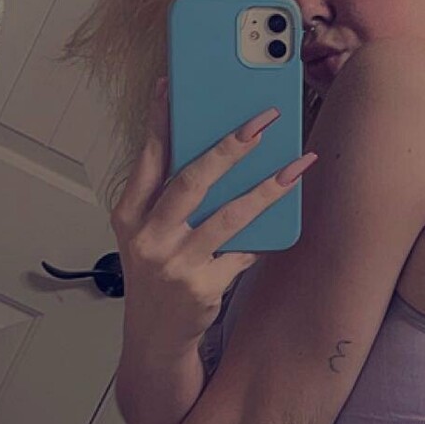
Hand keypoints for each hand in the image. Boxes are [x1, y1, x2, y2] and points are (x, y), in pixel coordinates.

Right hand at [110, 77, 316, 349]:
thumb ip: (167, 197)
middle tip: (262, 121)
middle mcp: (147, 238)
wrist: (155, 338)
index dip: (161, 120)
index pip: (148, 158)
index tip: (175, 85)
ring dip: (267, 188)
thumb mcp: (148, 234)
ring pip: (229, 216)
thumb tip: (214, 150)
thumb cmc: (157, 274)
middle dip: (230, 146)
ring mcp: (175, 264)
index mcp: (129, 216)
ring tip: (296, 165)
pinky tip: (282, 217)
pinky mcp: (201, 288)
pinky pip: (242, 252)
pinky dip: (261, 236)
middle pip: (192, 180)